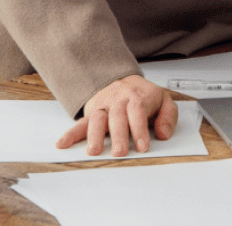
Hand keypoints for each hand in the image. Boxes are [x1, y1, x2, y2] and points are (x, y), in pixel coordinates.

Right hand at [55, 74, 177, 156]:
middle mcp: (118, 99)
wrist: (122, 79)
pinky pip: (80, 122)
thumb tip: (162, 134)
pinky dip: (70, 133)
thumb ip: (168, 116)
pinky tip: (62, 143)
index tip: (142, 146)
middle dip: (118, 135)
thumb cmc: (143, 95)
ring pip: (97, 118)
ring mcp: (103, 105)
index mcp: (137, 96)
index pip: (138, 111)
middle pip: (117, 116)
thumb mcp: (163, 100)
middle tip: (120, 152)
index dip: (139, 129)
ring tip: (94, 151)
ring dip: (94, 135)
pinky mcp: (91, 111)